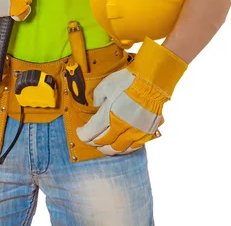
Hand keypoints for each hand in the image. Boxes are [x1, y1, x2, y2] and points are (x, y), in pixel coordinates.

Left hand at [76, 37, 186, 154]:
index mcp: (108, 116)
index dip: (83, 135)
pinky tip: (122, 146)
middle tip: (91, 140)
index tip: (80, 132)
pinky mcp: (146, 133)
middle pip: (103, 143)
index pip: (90, 133)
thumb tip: (96, 107)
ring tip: (105, 146)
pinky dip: (125, 149)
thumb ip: (97, 99)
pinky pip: (134, 147)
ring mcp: (134, 132)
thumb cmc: (127, 81)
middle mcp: (120, 128)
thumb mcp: (105, 86)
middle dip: (94, 143)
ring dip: (109, 149)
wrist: (151, 82)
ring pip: (118, 149)